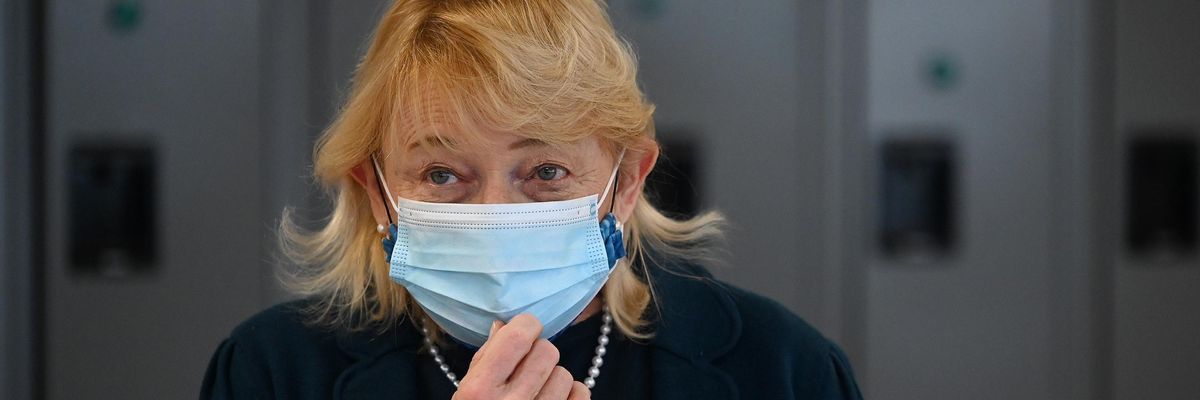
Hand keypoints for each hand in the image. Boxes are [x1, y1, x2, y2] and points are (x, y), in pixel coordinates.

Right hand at [451, 314, 590, 399]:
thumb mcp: (468, 396)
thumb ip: (485, 360)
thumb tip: (504, 326)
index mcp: (479, 391)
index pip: (519, 335)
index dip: (526, 327)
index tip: (524, 333)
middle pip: (548, 351)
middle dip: (539, 356)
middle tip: (527, 370)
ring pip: (566, 374)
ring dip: (553, 380)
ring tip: (536, 394)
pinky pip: (582, 394)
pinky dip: (571, 396)